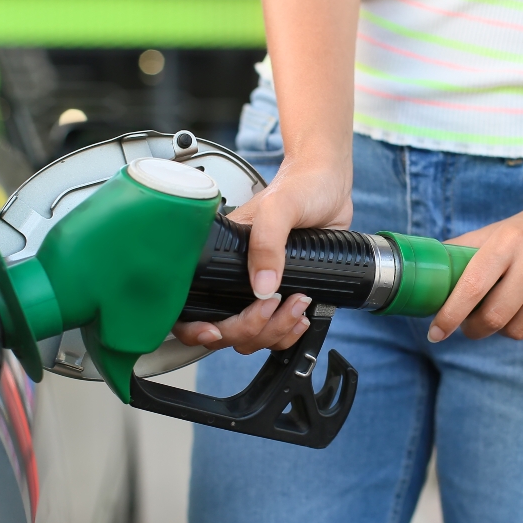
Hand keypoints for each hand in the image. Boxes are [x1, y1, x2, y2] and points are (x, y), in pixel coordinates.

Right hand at [171, 155, 352, 351]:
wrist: (330, 185)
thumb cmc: (301, 186)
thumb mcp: (279, 206)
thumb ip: (267, 241)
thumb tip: (262, 286)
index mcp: (221, 255)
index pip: (192, 304)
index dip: (197, 326)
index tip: (215, 330)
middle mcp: (236, 276)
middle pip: (225, 329)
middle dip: (250, 328)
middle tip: (275, 304)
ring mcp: (259, 289)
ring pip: (252, 336)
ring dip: (274, 331)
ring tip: (298, 304)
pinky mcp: (284, 294)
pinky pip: (277, 332)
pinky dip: (289, 333)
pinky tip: (301, 316)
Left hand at [427, 203, 522, 342]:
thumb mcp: (496, 231)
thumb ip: (462, 251)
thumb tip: (424, 272)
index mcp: (507, 242)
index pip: (472, 287)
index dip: (450, 315)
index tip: (435, 332)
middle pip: (494, 317)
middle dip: (474, 329)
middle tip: (469, 326)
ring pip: (517, 330)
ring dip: (502, 330)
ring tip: (501, 313)